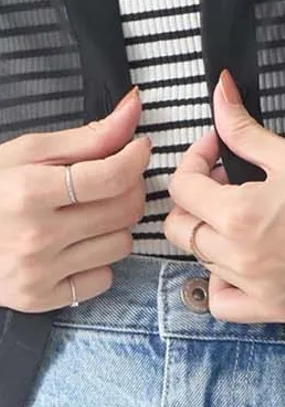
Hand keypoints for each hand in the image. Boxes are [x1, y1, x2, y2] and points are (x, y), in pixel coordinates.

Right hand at [0, 89, 148, 311]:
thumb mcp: (26, 153)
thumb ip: (87, 137)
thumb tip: (134, 107)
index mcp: (28, 191)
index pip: (113, 176)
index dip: (136, 158)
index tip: (137, 149)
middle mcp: (36, 236)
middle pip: (125, 210)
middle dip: (129, 189)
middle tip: (112, 181)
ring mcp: (39, 272)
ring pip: (122, 244)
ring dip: (115, 227)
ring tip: (86, 215)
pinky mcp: (41, 299)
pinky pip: (104, 279)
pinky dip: (98, 262)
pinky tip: (74, 248)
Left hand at [164, 70, 284, 323]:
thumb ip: (243, 129)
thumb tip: (219, 90)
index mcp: (239, 214)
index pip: (182, 186)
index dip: (194, 160)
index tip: (216, 151)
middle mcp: (238, 256)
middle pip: (180, 227)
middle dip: (195, 200)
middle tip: (227, 185)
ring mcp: (254, 287)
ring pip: (200, 259)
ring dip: (211, 235)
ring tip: (243, 219)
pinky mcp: (271, 308)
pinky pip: (222, 303)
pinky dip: (222, 284)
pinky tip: (242, 264)